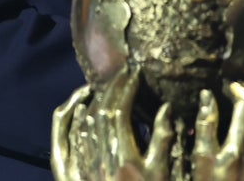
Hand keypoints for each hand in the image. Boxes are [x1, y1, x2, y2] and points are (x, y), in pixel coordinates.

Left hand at [50, 66, 174, 180]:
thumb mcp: (161, 169)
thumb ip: (163, 137)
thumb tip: (166, 107)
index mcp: (123, 152)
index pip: (120, 110)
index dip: (127, 89)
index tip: (135, 74)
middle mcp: (102, 154)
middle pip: (101, 111)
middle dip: (112, 88)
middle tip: (123, 72)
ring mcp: (90, 162)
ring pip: (86, 122)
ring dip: (95, 99)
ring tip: (107, 85)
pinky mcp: (82, 170)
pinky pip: (76, 138)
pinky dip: (79, 119)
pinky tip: (84, 109)